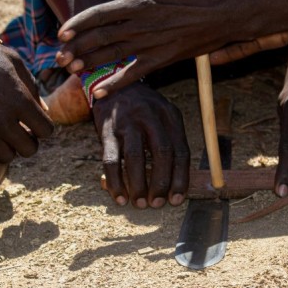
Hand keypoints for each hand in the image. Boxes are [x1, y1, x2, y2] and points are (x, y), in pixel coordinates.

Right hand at [0, 20, 53, 163]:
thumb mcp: (13, 60)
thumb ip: (32, 86)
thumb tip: (43, 109)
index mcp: (18, 99)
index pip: (45, 130)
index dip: (43, 126)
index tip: (35, 120)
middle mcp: (1, 119)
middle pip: (29, 149)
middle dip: (29, 139)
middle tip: (21, 128)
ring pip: (7, 156)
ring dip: (8, 146)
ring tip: (2, 131)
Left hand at [57, 0, 287, 98]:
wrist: (234, 13)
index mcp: (144, 1)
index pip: (104, 13)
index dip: (81, 23)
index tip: (62, 32)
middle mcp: (145, 25)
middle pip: (103, 38)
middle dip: (78, 48)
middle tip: (58, 57)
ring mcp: (154, 45)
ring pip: (115, 56)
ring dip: (91, 64)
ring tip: (70, 70)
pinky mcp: (164, 59)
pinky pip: (136, 74)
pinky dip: (116, 84)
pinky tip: (99, 94)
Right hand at [93, 83, 189, 207]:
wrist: (113, 83)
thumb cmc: (142, 111)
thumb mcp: (162, 117)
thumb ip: (169, 144)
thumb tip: (173, 185)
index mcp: (170, 115)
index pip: (180, 151)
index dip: (180, 178)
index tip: (176, 200)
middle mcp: (151, 116)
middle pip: (162, 153)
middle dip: (161, 183)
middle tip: (157, 204)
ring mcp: (128, 121)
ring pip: (136, 157)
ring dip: (138, 185)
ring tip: (139, 203)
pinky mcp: (107, 129)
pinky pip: (111, 159)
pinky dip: (115, 181)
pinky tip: (119, 196)